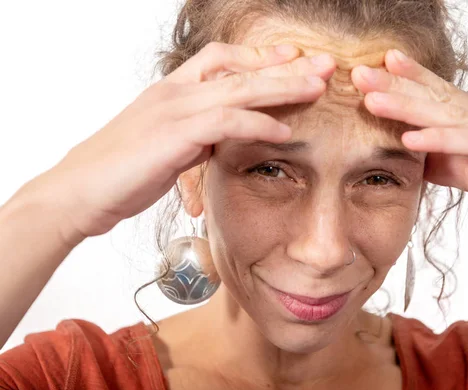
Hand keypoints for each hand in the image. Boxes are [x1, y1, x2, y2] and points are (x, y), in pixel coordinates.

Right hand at [38, 42, 335, 244]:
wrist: (79, 191)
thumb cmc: (120, 172)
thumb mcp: (164, 146)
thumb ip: (194, 136)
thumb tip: (220, 140)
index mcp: (172, 90)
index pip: (223, 60)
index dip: (259, 57)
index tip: (292, 57)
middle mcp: (175, 92)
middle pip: (241, 69)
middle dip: (286, 66)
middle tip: (324, 65)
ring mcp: (174, 109)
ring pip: (240, 90)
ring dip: (282, 89)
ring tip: (318, 89)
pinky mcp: (174, 135)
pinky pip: (227, 123)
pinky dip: (258, 126)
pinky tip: (284, 133)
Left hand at [351, 49, 467, 259]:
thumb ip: (450, 163)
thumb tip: (415, 157)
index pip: (441, 96)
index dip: (410, 80)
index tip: (378, 67)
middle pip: (437, 98)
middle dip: (396, 85)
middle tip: (359, 73)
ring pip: (448, 114)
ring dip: (407, 106)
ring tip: (371, 99)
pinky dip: (438, 140)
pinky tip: (409, 138)